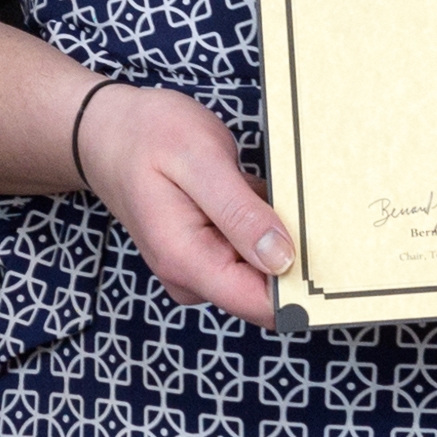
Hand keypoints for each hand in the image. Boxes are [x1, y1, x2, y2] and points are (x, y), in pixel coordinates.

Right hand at [82, 86, 289, 328]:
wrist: (105, 132)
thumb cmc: (147, 135)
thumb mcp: (199, 160)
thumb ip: (239, 212)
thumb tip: (282, 259)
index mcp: (188, 260)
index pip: (260, 304)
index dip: (302, 287)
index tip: (331, 255)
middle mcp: (191, 276)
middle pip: (265, 289)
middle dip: (292, 252)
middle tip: (297, 200)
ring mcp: (197, 267)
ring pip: (261, 269)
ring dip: (277, 234)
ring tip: (265, 186)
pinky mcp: (205, 254)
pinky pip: (249, 252)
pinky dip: (261, 225)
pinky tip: (254, 191)